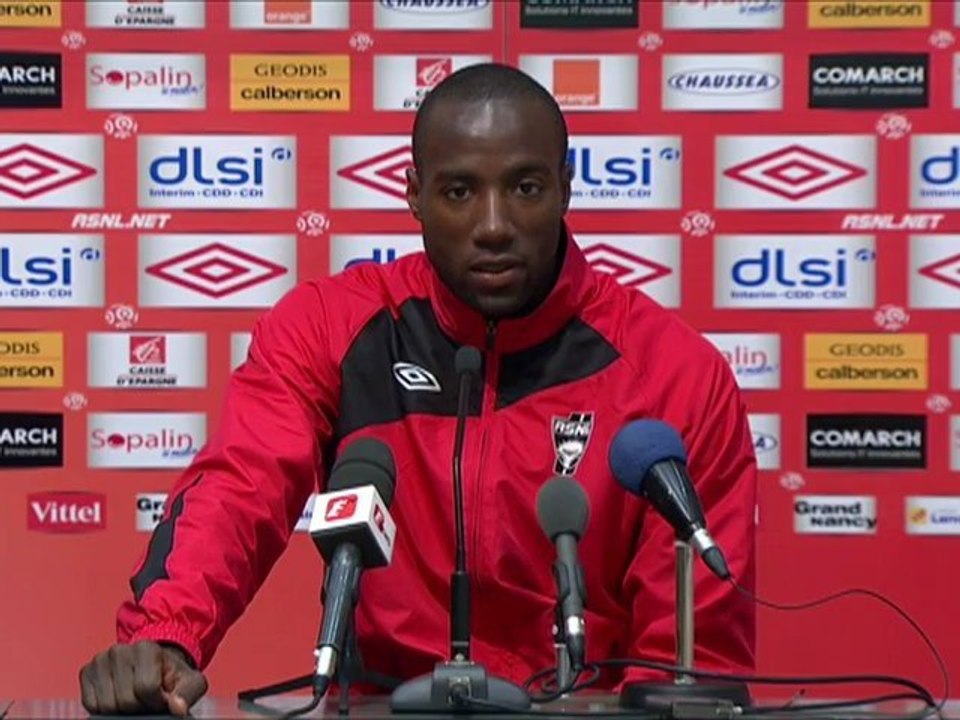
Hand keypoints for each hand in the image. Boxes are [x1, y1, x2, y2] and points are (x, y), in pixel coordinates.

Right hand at [79, 641, 207, 716]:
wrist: (155, 663)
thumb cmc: (172, 675)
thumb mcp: (190, 682)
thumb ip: (187, 695)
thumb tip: (177, 709)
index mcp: (146, 648)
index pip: (146, 688)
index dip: (156, 702)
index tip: (162, 698)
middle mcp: (120, 650)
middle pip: (125, 700)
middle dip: (139, 707)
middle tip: (148, 700)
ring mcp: (100, 660)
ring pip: (106, 705)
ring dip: (122, 710)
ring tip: (136, 698)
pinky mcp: (86, 672)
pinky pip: (90, 705)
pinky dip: (105, 709)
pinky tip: (119, 697)